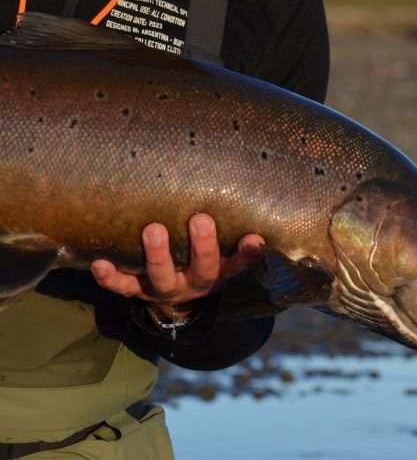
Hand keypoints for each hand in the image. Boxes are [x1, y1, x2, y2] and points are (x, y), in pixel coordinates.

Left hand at [91, 213, 263, 318]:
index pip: (239, 264)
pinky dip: (110, 277)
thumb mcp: (220, 248)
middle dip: (203, 246)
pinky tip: (99, 263)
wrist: (175, 299)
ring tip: (153, 230)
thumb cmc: (200, 256)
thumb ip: (230, 226)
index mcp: (220, 271)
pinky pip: (123, 286)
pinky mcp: (138, 290)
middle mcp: (195, 282)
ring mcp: (165, 288)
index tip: (255, 240)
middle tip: (200, 219)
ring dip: (158, 256)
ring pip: (162, 278)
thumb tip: (236, 179)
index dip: (248, 255)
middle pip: (203, 270)